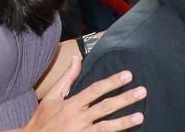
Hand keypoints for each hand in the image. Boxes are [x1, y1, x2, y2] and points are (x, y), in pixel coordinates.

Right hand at [24, 57, 144, 130]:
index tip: (128, 75)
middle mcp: (78, 119)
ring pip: (106, 127)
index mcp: (72, 105)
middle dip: (124, 99)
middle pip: (105, 107)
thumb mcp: (52, 97)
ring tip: (140, 117)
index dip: (112, 82)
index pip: (95, 90)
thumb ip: (67, 78)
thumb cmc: (42, 119)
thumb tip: (76, 59)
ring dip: (124, 122)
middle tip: (142, 92)